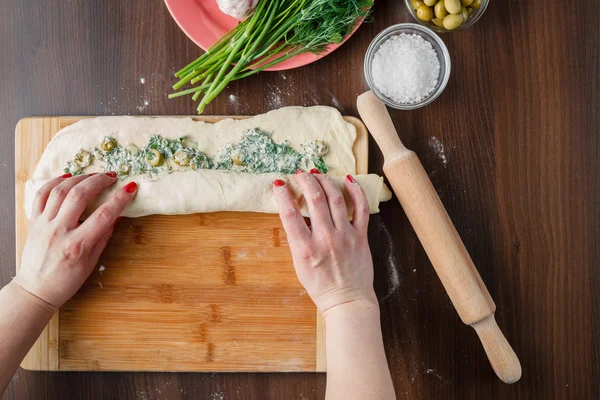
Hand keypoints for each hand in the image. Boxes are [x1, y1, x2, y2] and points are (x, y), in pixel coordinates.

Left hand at [14, 172, 137, 308]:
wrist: (36, 289)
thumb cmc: (67, 280)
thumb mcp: (92, 262)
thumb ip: (104, 236)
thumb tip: (117, 216)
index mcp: (77, 245)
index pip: (104, 215)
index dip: (120, 199)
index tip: (131, 187)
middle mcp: (59, 231)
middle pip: (80, 195)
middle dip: (99, 181)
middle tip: (111, 176)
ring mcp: (44, 225)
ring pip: (60, 191)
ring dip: (79, 178)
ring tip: (93, 175)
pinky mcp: (34, 222)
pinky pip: (41, 195)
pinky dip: (53, 182)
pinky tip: (66, 177)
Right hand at [272, 170, 375, 314]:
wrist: (347, 300)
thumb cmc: (320, 286)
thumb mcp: (298, 265)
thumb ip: (296, 240)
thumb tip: (292, 214)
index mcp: (305, 249)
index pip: (289, 213)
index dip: (282, 194)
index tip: (279, 184)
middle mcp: (325, 239)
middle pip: (314, 199)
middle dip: (305, 181)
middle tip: (299, 173)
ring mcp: (345, 236)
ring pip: (335, 198)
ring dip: (324, 181)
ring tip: (317, 173)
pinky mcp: (360, 236)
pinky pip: (360, 208)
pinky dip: (355, 191)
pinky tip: (348, 179)